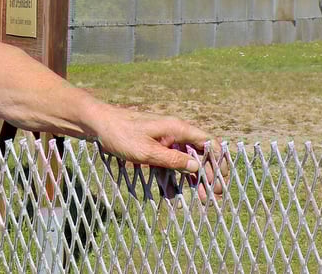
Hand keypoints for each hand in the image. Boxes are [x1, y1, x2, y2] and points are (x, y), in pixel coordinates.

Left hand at [92, 108, 226, 201]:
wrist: (98, 124)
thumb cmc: (122, 134)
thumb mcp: (147, 152)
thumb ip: (173, 160)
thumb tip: (197, 167)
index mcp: (178, 129)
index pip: (209, 143)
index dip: (219, 161)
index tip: (223, 180)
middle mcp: (175, 132)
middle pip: (199, 154)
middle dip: (208, 175)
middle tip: (214, 195)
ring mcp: (164, 139)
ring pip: (185, 160)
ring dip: (192, 179)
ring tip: (200, 198)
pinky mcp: (154, 146)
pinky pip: (168, 162)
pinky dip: (173, 177)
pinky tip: (173, 193)